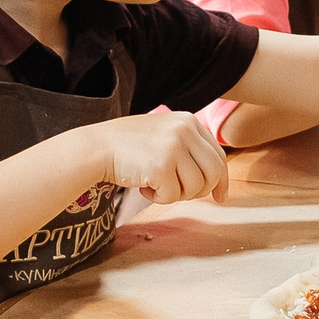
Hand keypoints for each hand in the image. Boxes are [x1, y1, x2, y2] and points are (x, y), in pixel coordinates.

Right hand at [89, 110, 226, 204]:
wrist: (96, 148)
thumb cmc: (128, 147)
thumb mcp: (164, 136)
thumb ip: (188, 149)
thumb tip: (216, 181)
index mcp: (188, 121)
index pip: (218, 154)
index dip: (222, 180)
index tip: (220, 197)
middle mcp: (185, 130)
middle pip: (214, 172)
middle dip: (202, 191)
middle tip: (181, 195)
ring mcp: (174, 147)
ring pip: (196, 187)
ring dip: (176, 195)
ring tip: (155, 186)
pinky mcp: (161, 166)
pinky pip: (174, 196)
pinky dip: (159, 198)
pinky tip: (144, 187)